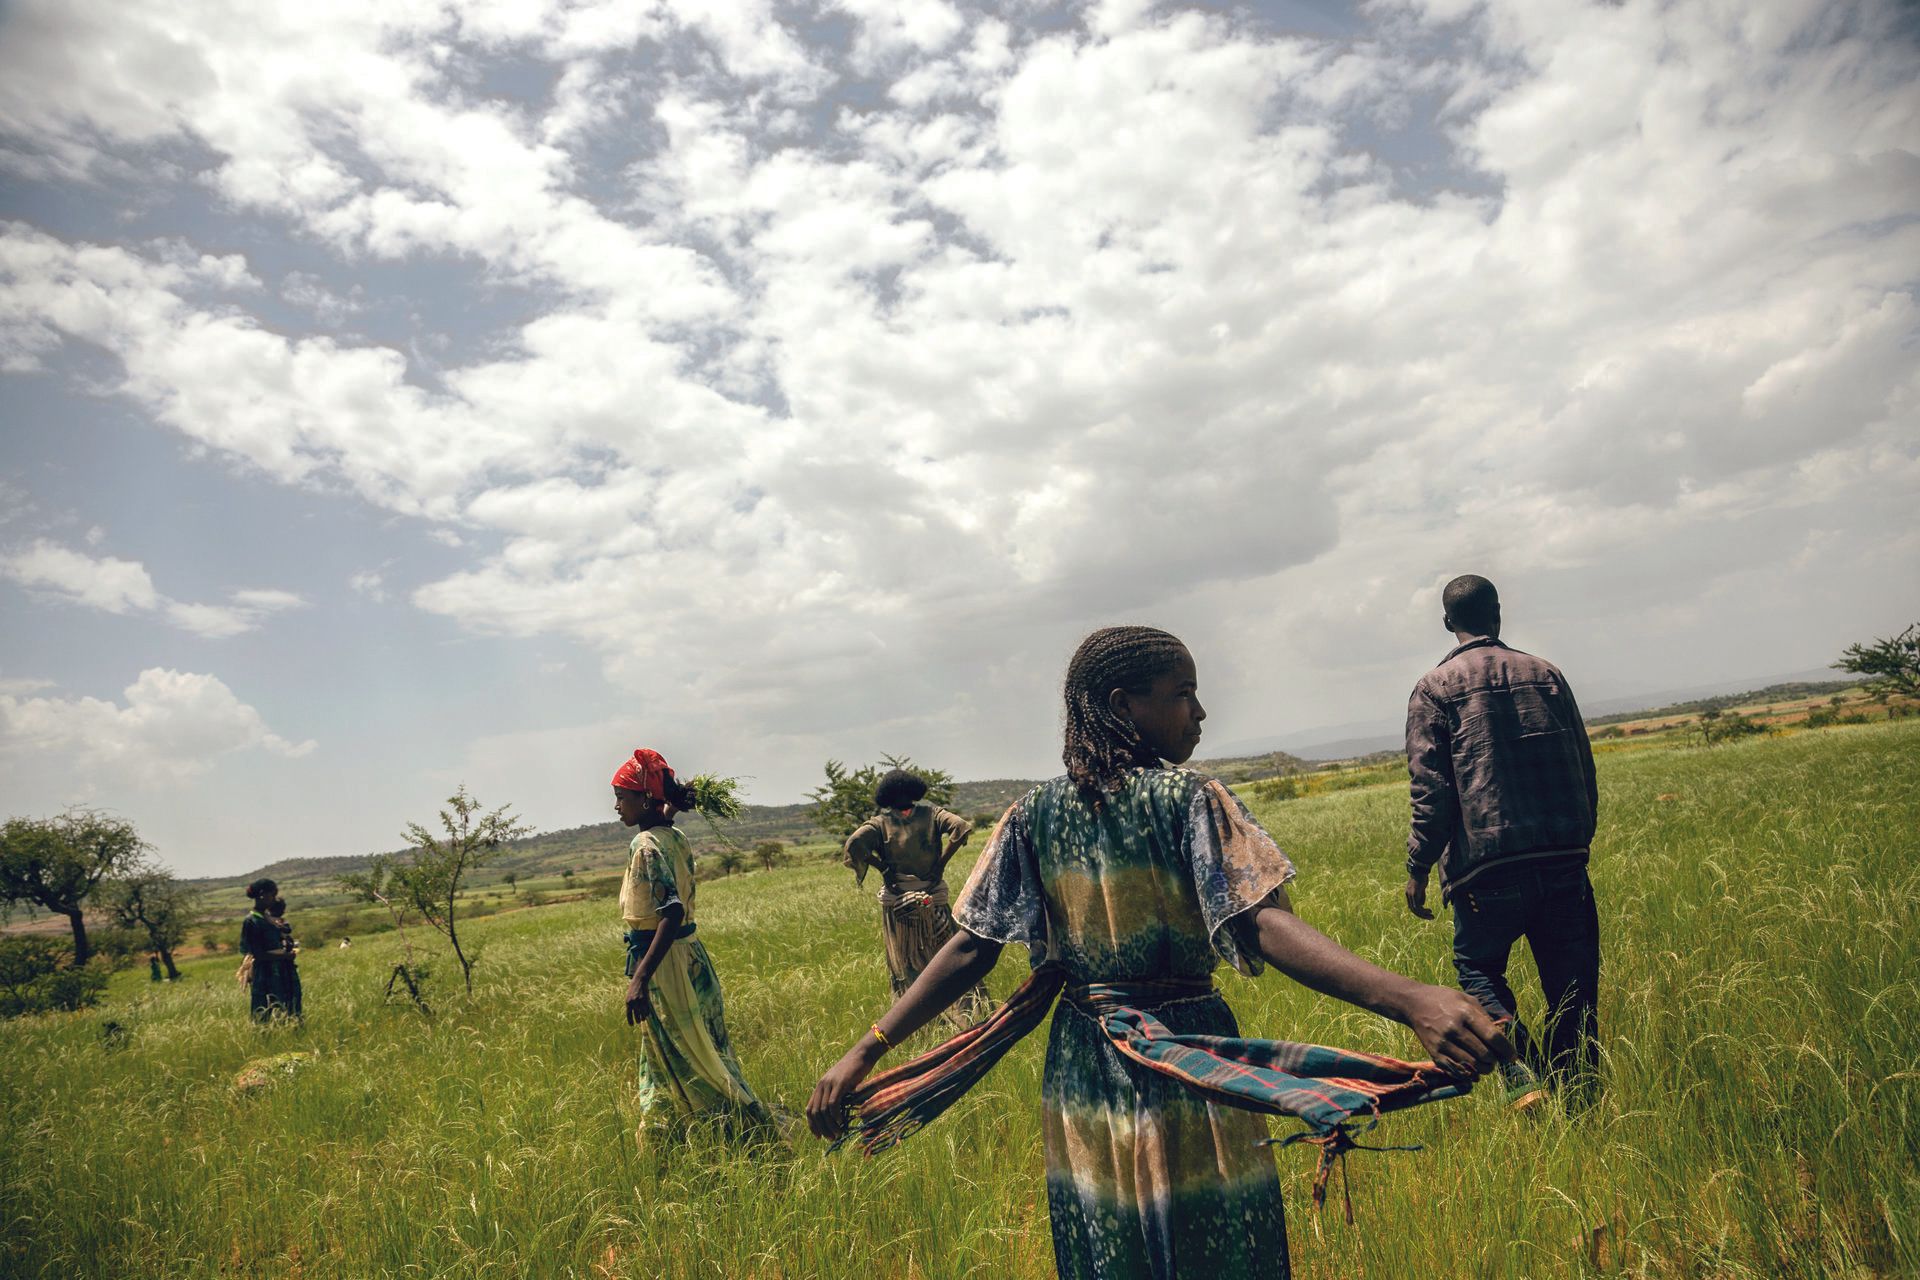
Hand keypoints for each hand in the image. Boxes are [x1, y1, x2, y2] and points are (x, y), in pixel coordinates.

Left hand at [625, 978, 652, 1025]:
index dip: (630, 1020)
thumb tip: (632, 1014)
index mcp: (628, 1002)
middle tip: (638, 1022)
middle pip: (636, 1014)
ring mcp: (640, 1001)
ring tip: (643, 1019)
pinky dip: (647, 1012)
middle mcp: (634, 1002)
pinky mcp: (646, 999)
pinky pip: (647, 1009)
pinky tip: (647, 1014)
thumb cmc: (633, 990)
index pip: (628, 1014)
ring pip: (642, 1013)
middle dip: (637, 1019)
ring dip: (643, 1017)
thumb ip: (630, 1005)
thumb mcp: (629, 997)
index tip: (631, 1025)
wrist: (639, 981)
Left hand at [806, 1043, 880, 1140]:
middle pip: (815, 1112)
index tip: (819, 1137)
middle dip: (822, 1128)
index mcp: (820, 1086)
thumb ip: (837, 1097)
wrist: (862, 1055)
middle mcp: (821, 1085)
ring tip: (838, 1133)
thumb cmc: (855, 1071)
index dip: (812, 1125)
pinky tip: (842, 1122)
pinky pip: (833, 1103)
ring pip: (824, 1110)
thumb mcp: (841, 1085)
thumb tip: (838, 1117)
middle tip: (831, 1138)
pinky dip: (836, 1116)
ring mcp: (829, 1084)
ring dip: (830, 1125)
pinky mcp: (839, 1083)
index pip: (809, 1109)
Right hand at [1397, 983, 1511, 1075]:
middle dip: (1496, 1060)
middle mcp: (1454, 1028)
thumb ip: (1485, 1017)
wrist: (1414, 1003)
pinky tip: (1474, 1070)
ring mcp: (1443, 1042)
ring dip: (1484, 1068)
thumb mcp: (1467, 999)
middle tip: (1497, 1059)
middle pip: (1485, 1054)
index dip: (1507, 1050)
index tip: (1512, 1057)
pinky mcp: (1434, 1053)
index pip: (1493, 1037)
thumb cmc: (1445, 1000)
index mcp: (1465, 1012)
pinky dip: (1470, 1074)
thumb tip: (1502, 1038)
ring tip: (1486, 1064)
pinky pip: (1457, 1071)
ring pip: (1473, 1066)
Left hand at [1404, 875, 1433, 919]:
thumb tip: (1422, 904)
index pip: (1412, 906)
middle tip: (1431, 918)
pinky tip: (1429, 910)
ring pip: (1415, 909)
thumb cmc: (1421, 877)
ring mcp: (1410, 894)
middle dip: (1422, 915)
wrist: (1420, 869)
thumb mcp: (1421, 888)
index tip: (1427, 914)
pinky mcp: (1414, 893)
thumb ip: (1421, 896)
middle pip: (1413, 909)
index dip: (1419, 912)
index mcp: (1408, 894)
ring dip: (1423, 914)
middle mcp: (1408, 895)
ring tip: (1431, 916)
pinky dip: (1423, 910)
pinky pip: (1417, 906)